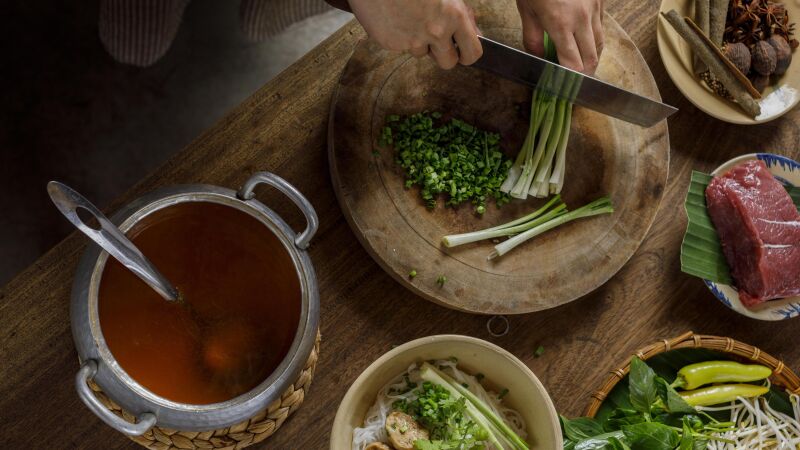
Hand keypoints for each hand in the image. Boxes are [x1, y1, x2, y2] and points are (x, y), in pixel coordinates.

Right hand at [348, 0, 481, 68]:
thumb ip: (462, 13)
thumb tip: (473, 32)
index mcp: (454, 16)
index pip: (472, 53)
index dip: (467, 54)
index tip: (462, 52)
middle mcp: (435, 32)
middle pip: (448, 63)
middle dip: (444, 54)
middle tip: (436, 39)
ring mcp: (412, 40)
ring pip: (421, 53)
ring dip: (419, 42)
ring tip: (410, 18)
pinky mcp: (391, 44)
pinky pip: (401, 47)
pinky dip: (400, 36)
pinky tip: (396, 17)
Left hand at [516, 0, 603, 73]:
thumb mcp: (527, 10)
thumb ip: (532, 38)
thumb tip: (538, 58)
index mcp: (560, 24)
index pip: (573, 64)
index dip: (569, 78)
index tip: (563, 84)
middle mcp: (581, 19)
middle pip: (591, 59)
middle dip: (584, 74)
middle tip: (575, 80)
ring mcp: (593, 9)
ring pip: (600, 44)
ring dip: (591, 57)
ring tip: (581, 63)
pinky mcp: (599, 2)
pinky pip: (601, 27)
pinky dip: (594, 38)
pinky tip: (584, 40)